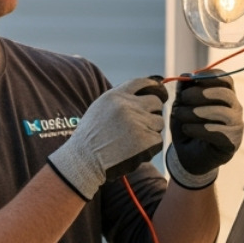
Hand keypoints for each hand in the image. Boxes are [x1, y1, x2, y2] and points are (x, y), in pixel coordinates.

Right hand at [47, 76, 166, 199]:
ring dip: (151, 131)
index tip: (159, 93)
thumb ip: (119, 100)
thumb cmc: (90, 138)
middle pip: (155, 102)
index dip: (153, 87)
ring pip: (159, 122)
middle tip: (142, 125)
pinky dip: (150, 147)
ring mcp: (137, 122)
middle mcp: (127, 105)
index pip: (142, 82)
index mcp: (115, 96)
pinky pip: (158, 140)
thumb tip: (142, 95)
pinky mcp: (145, 139)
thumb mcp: (99, 109)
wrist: (84, 160)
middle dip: (152, 113)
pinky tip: (135, 150)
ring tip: (133, 140)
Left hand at [166, 70, 242, 188]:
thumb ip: (184, 91)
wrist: (189, 156)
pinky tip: (186, 129)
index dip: (209, 76)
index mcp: (225, 96)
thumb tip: (186, 76)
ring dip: (194, 112)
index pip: (225, 79)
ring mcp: (236, 126)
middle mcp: (235, 109)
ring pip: (220, 112)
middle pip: (224, 93)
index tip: (191, 78)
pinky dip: (196, 128)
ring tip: (178, 115)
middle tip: (181, 99)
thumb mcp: (182, 106)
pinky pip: (216, 131)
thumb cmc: (188, 126)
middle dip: (199, 93)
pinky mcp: (231, 143)